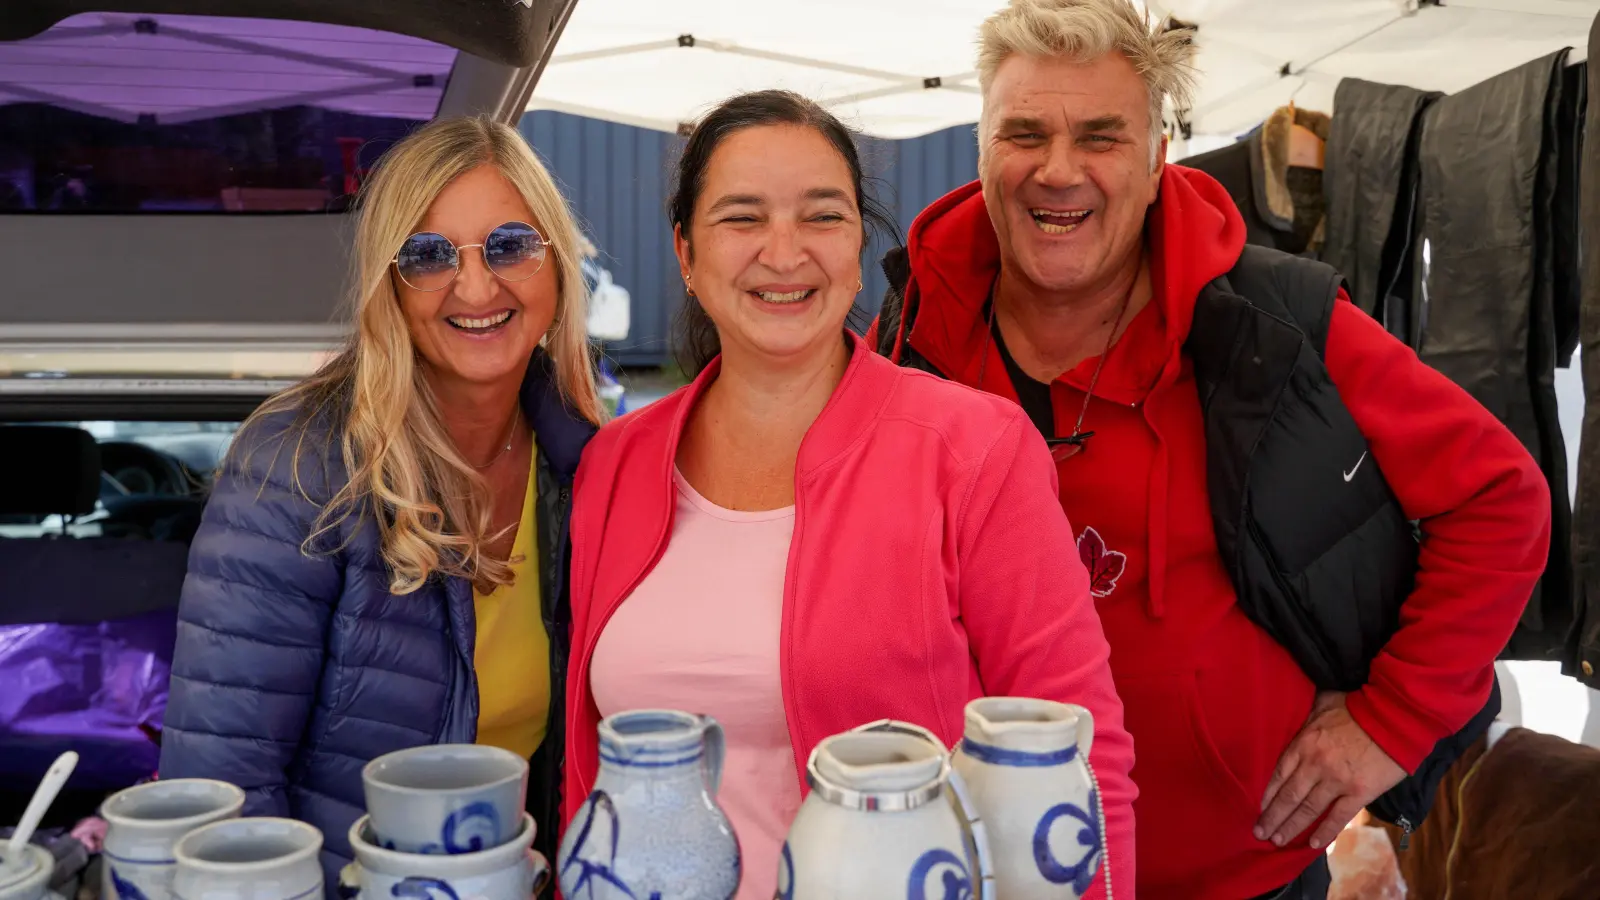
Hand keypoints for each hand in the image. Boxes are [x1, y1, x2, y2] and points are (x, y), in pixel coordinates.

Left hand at [1255, 691, 1405, 850]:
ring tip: (1277, 841)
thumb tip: (1295, 713)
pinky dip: (1325, 831)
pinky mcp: (1360, 792)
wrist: (1394, 716)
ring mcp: (1337, 781)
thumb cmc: (1357, 706)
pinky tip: (1312, 844)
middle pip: (1288, 796)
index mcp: (1304, 743)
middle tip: (1259, 832)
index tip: (1258, 808)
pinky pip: (1339, 816)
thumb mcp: (1322, 704)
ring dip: (1291, 827)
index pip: (1279, 774)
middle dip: (1272, 816)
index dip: (1268, 794)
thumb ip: (1307, 717)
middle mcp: (1315, 764)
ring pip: (1309, 809)